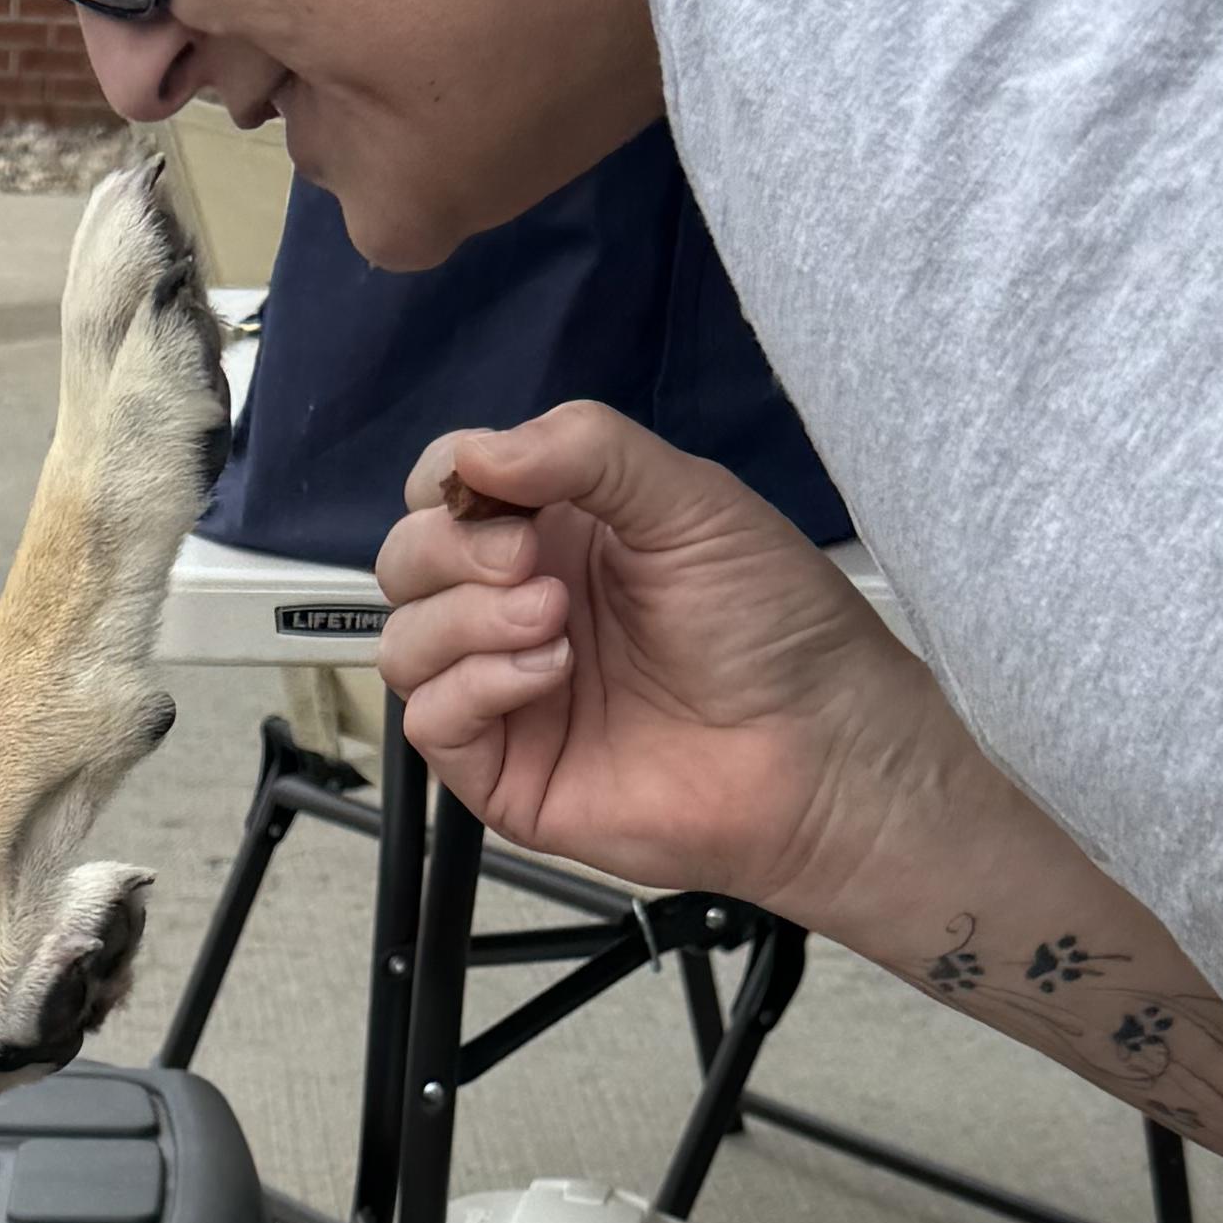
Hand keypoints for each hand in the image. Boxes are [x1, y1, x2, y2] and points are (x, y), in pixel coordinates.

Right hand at [375, 401, 932, 910]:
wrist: (819, 748)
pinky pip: (428, 722)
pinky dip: (472, 686)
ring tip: (554, 623)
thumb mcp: (689, 499)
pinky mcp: (507, 772)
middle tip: (530, 563)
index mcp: (560, 532)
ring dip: (465, 620)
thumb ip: (584, 449)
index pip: (446, 490)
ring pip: (403, 642)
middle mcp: (520, 606)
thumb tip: (472, 453)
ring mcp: (508, 693)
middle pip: (407, 562)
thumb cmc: (775, 625)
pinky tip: (549, 674)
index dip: (452, 481)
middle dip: (451, 550)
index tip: (501, 493)